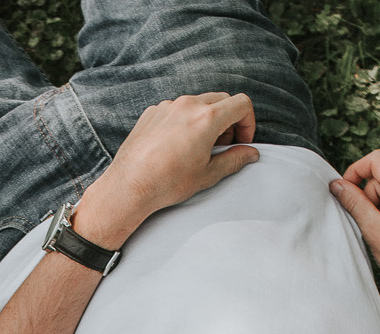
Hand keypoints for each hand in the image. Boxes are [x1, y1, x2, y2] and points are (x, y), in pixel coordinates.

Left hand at [76, 93, 259, 247]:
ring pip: (198, 103)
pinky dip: (185, 121)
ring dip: (207, 120)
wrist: (129, 186)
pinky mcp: (152, 112)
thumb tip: (250, 154)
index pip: (241, 104)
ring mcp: (168, 106)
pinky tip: (177, 145)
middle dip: (229, 121)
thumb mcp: (208, 174)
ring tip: (199, 147)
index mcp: (206, 118)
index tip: (242, 141)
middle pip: (221, 100)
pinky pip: (177, 109)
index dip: (248, 122)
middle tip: (222, 146)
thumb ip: (234, 159)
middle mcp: (187, 105)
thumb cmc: (167, 182)